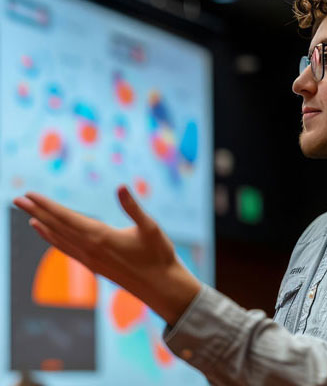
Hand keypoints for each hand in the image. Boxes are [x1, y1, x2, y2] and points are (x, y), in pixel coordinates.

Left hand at [13, 185, 201, 324]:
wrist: (161, 288)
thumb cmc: (159, 256)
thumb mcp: (150, 228)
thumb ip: (133, 207)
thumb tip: (121, 186)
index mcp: (101, 237)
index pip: (67, 218)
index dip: (47, 205)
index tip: (29, 195)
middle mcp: (90, 250)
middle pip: (58, 228)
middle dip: (37, 212)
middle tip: (17, 200)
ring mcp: (91, 261)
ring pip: (60, 241)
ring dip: (44, 227)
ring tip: (29, 217)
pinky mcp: (95, 267)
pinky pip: (68, 251)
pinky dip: (55, 242)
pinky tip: (51, 237)